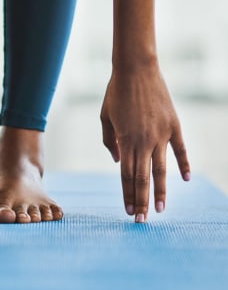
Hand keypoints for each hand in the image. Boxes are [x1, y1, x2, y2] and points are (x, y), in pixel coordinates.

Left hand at [100, 63, 189, 221]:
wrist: (136, 69)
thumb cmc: (116, 93)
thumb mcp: (105, 118)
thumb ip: (110, 142)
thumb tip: (117, 161)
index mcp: (125, 140)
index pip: (126, 175)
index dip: (127, 195)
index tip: (128, 211)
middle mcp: (144, 141)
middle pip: (142, 178)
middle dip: (141, 201)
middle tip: (141, 220)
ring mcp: (161, 134)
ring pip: (161, 170)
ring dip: (160, 191)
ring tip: (160, 209)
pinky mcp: (174, 125)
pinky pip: (181, 150)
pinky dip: (183, 165)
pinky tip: (185, 181)